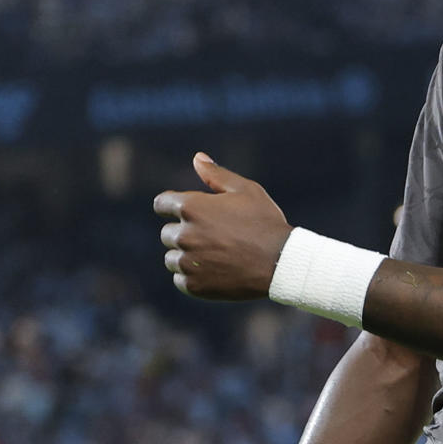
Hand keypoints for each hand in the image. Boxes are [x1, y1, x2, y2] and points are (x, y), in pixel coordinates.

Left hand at [154, 154, 292, 300]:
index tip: (187, 213)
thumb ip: (216, 175)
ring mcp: (188, 262)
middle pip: (167, 233)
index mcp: (191, 207)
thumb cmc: (265, 222)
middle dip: (184, 233)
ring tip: (215, 256)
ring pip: (172, 258)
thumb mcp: (246, 190)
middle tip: (213, 238)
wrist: (280, 263)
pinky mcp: (194, 285)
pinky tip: (215, 272)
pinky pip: (181, 280)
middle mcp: (184, 234)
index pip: (162, 204)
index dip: (172, 206)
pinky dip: (193, 277)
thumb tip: (197, 158)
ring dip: (186, 256)